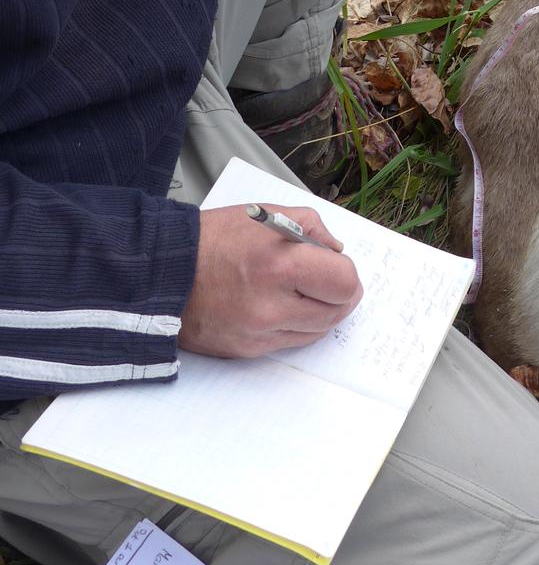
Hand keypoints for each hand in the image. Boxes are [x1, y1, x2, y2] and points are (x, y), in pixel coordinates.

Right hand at [180, 204, 362, 358]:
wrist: (166, 272)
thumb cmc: (214, 239)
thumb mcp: (268, 215)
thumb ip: (311, 227)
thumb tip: (336, 250)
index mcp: (279, 264)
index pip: (342, 282)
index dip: (346, 272)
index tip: (338, 265)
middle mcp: (271, 305)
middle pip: (335, 311)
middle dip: (340, 293)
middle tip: (331, 279)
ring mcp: (259, 333)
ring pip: (317, 331)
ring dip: (321, 311)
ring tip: (306, 290)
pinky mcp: (248, 350)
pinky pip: (291, 342)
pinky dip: (297, 324)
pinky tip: (285, 305)